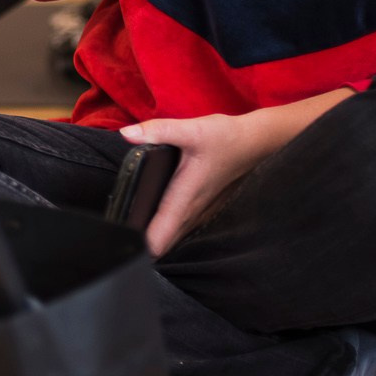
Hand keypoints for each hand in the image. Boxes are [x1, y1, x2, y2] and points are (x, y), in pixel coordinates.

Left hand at [118, 111, 281, 258]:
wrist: (256, 142)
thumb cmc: (226, 138)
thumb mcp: (192, 129)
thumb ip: (158, 131)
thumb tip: (126, 133)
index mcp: (185, 199)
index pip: (159, 238)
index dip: (139, 246)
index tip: (122, 243)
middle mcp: (193, 211)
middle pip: (163, 244)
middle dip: (141, 246)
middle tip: (120, 237)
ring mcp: (200, 212)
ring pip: (173, 237)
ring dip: (154, 239)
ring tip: (130, 231)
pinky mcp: (203, 207)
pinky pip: (181, 227)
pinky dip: (166, 229)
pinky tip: (152, 219)